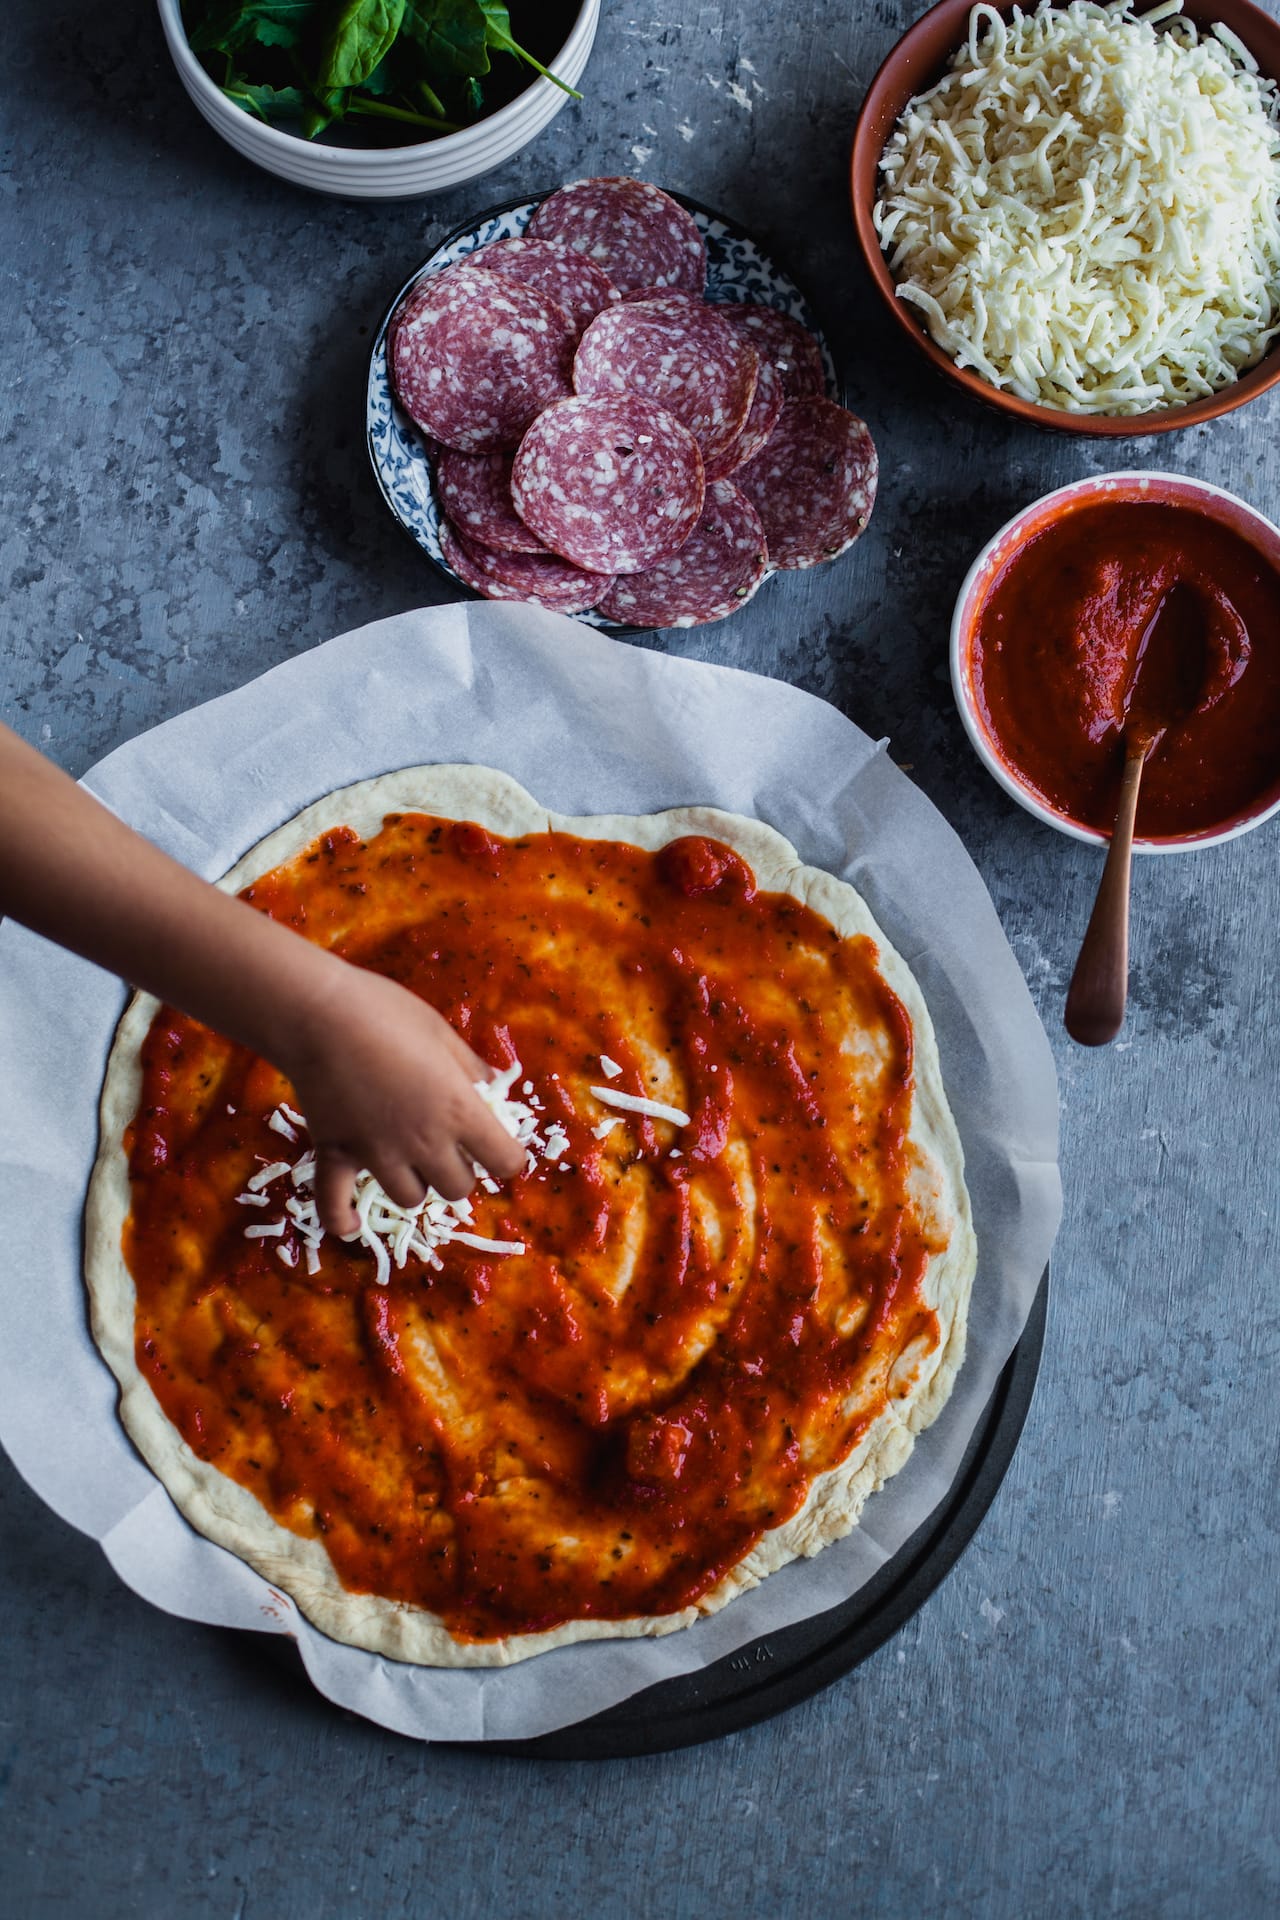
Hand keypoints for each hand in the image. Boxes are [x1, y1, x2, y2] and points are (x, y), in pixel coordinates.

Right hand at [277, 962, 526, 1237]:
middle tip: (449, 1146)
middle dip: (460, 1171)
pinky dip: (342, 1219)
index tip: (497, 1145)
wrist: (317, 1014)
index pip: (504, 1161)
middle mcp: (423, 1142)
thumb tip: (491, 1083)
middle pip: (457, 1188)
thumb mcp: (441, 1031)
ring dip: (415, 1184)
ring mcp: (377, 1154)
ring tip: (407, 1160)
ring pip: (410, 1199)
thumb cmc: (385, 1012)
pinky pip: (335, 1205)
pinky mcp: (335, 1155)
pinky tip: (351, 1223)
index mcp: (458, 1110)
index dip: (506, 1156)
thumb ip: (470, 1066)